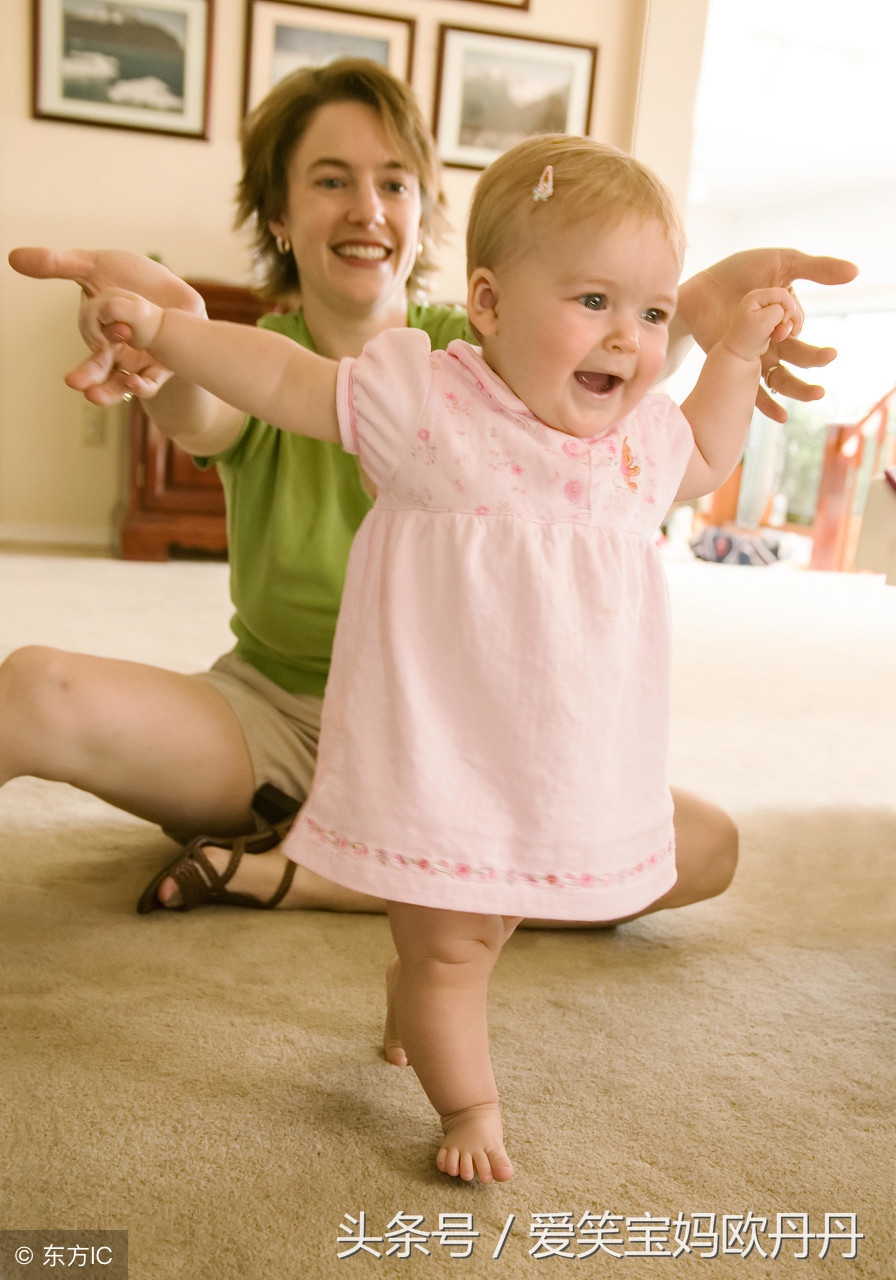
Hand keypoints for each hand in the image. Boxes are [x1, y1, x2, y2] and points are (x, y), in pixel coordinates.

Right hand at [8, 247, 204, 404]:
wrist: (175, 292)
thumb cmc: (132, 278)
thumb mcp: (93, 266)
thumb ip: (57, 265)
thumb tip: (12, 258)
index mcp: (101, 334)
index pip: (91, 345)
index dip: (89, 348)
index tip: (91, 347)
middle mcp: (119, 353)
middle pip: (101, 370)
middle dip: (88, 378)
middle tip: (76, 385)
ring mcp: (142, 360)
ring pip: (123, 382)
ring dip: (110, 391)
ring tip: (95, 397)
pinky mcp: (166, 364)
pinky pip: (152, 381)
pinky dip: (142, 385)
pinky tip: (135, 382)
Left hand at [677, 248, 857, 421]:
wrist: (701, 288)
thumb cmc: (739, 272)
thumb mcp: (782, 263)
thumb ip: (817, 268)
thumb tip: (856, 272)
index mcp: (784, 319)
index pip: (797, 327)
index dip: (793, 321)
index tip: (783, 313)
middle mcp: (772, 341)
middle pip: (798, 356)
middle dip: (815, 358)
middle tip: (829, 355)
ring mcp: (754, 355)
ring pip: (781, 378)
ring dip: (800, 388)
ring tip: (816, 394)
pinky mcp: (735, 367)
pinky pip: (754, 392)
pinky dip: (768, 405)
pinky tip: (782, 416)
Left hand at [723, 287, 798, 362]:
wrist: (736, 356)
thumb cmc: (746, 339)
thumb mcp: (763, 322)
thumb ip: (779, 310)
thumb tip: (787, 311)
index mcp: (757, 296)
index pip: (783, 294)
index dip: (789, 308)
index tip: (782, 323)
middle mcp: (762, 300)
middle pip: (788, 301)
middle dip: (792, 317)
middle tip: (782, 333)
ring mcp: (766, 310)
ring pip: (789, 312)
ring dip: (790, 325)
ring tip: (779, 336)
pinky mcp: (770, 320)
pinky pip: (786, 320)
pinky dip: (787, 329)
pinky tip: (779, 337)